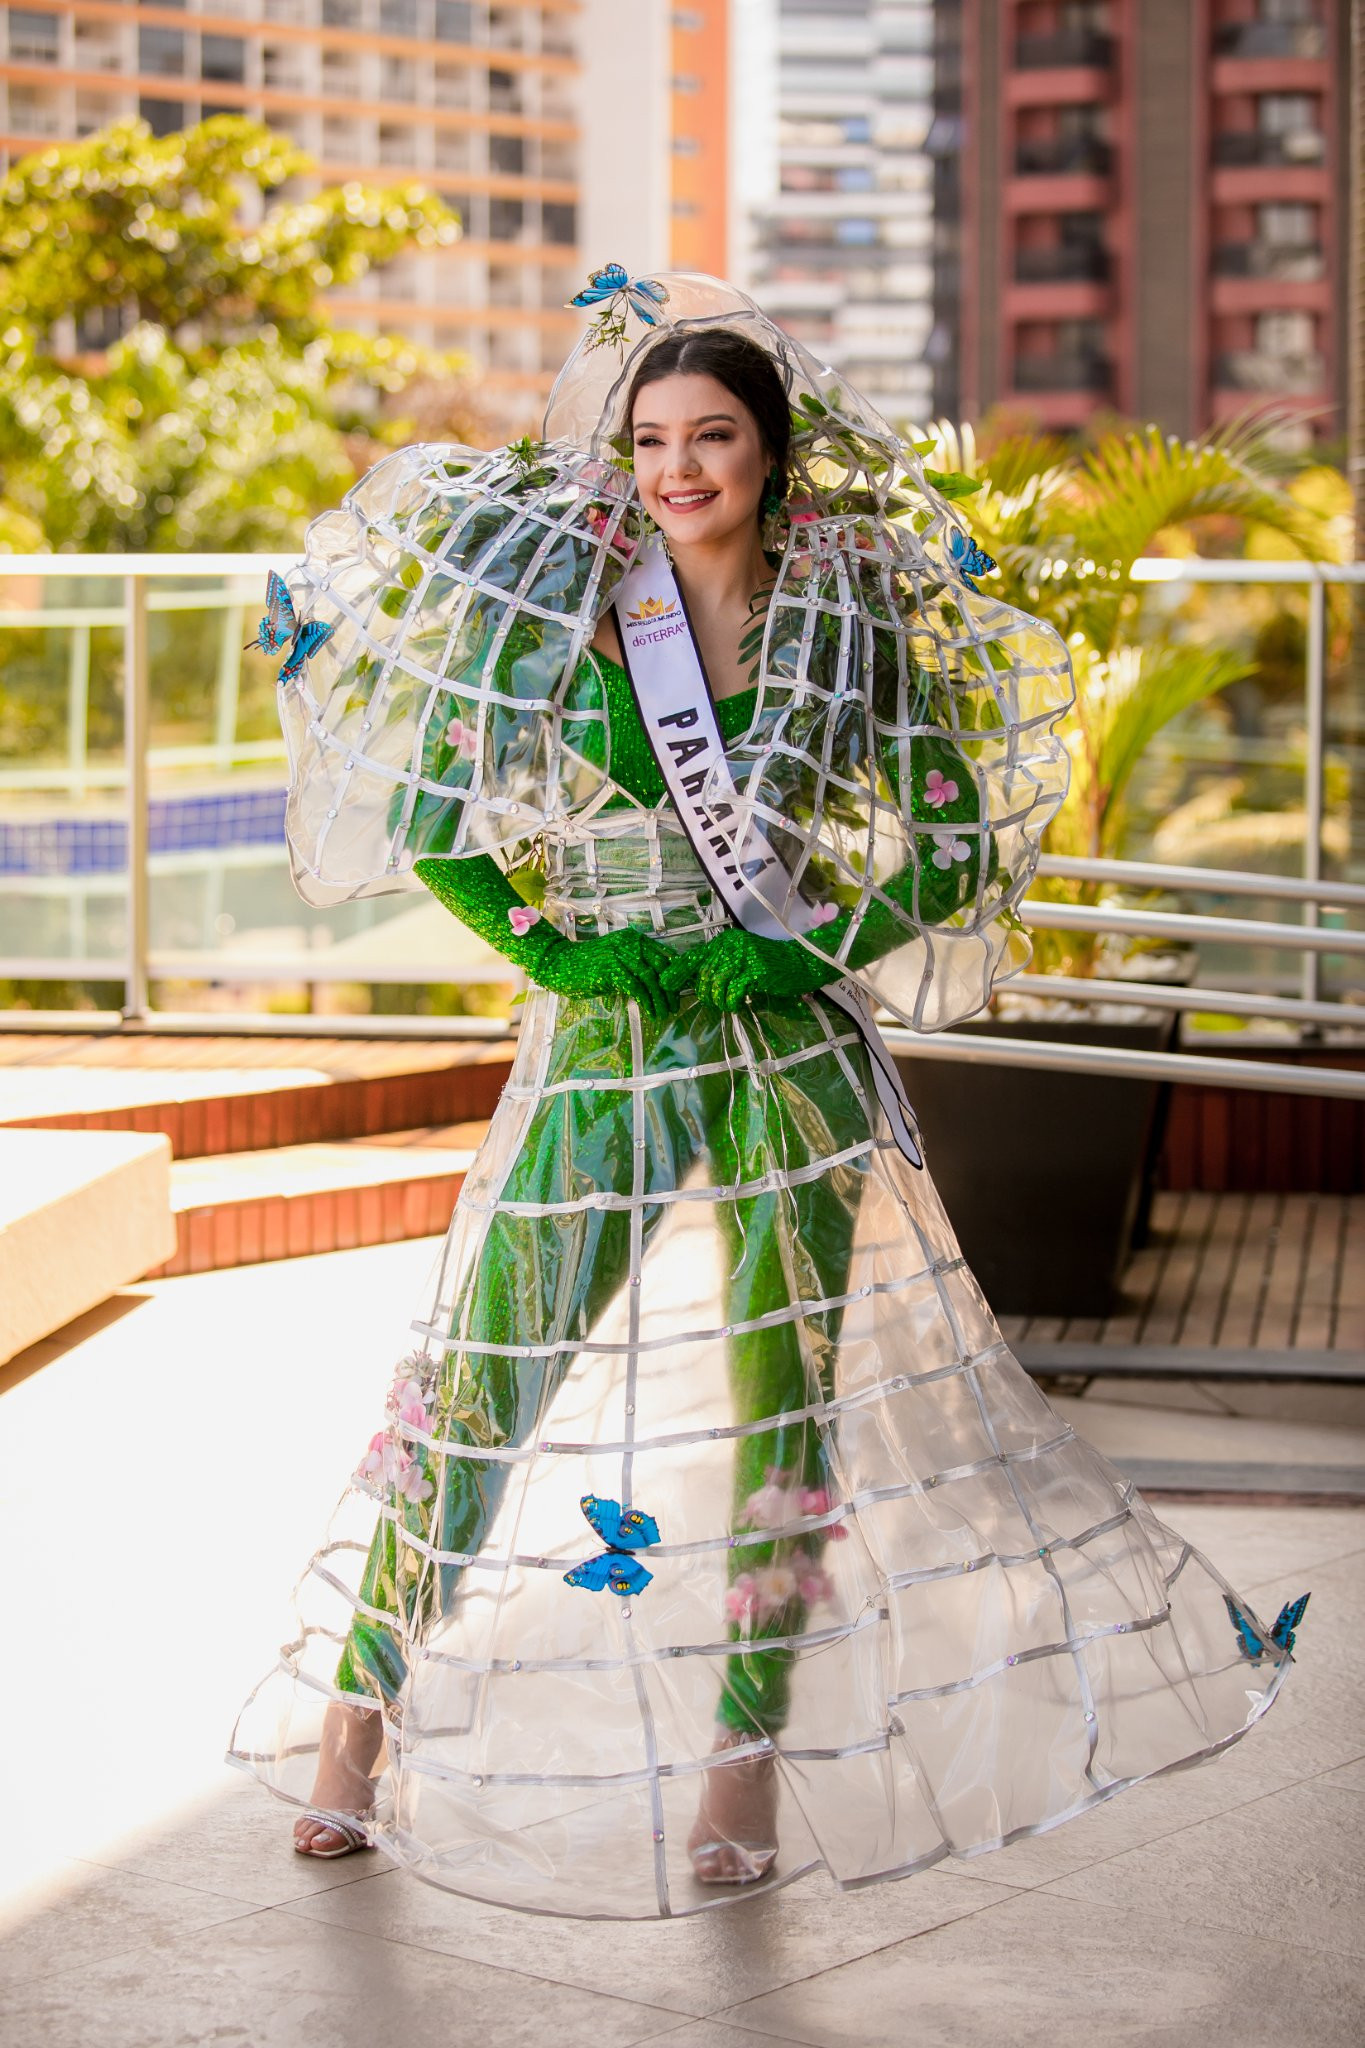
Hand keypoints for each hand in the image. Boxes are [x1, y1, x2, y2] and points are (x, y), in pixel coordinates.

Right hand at [529, 927, 678, 1023]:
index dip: (675, 975)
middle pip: (661, 967)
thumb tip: (659, 984)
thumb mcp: (616, 961)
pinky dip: (646, 1001)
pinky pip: (637, 987)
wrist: (560, 964)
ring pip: (651, 978)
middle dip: (670, 990)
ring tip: (664, 1013)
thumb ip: (635, 966)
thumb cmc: (588, 966)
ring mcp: (620, 955)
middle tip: (674, 1006)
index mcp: (633, 939)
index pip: (664, 955)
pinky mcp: (612, 969)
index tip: (679, 992)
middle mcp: (630, 943)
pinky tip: (650, 1012)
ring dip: (660, 999)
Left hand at [658, 927, 840, 1010]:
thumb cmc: (769, 965)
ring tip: (730, 1002)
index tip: (665, 983)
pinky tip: (740, 1002)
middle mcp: (729, 946)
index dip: (677, 971)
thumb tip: (695, 983)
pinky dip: (732, 1003)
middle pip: (702, 977)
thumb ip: (719, 967)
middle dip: (706, 994)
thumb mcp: (740, 961)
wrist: (800, 963)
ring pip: (715, 986)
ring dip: (719, 1001)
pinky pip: (732, 993)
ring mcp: (742, 957)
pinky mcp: (754, 970)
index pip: (693, 956)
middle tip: (718, 1000)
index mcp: (723, 943)